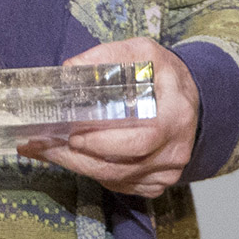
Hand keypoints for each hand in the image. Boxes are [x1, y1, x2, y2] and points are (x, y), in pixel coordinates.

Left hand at [17, 37, 198, 198]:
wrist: (191, 98)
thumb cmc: (163, 76)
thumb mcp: (143, 53)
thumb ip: (110, 55)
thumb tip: (71, 67)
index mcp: (175, 115)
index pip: (141, 140)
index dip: (105, 142)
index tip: (74, 136)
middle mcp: (175, 148)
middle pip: (124, 165)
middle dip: (81, 158)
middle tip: (47, 145)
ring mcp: (169, 169)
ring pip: (119, 178)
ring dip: (80, 167)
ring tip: (47, 150)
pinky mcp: (159, 181)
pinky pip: (123, 185)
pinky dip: (94, 175)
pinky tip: (71, 159)